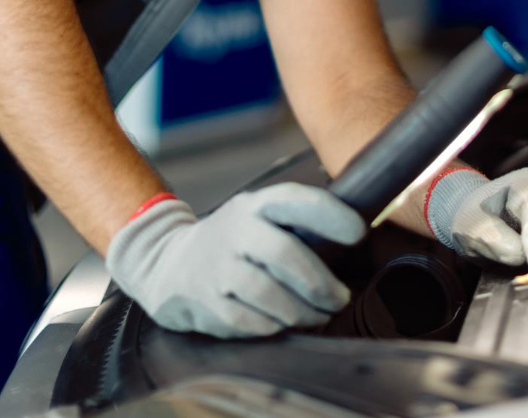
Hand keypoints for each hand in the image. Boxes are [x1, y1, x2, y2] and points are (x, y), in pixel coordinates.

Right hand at [105, 183, 365, 337]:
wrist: (168, 262)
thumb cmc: (234, 242)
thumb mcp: (258, 218)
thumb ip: (297, 225)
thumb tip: (355, 240)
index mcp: (255, 205)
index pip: (295, 201)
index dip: (330, 215)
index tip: (359, 233)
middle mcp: (235, 231)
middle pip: (284, 254)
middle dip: (320, 282)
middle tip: (340, 298)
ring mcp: (217, 266)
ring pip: (268, 293)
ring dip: (301, 311)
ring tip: (318, 316)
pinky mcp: (205, 301)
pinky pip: (249, 321)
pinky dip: (273, 326)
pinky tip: (283, 324)